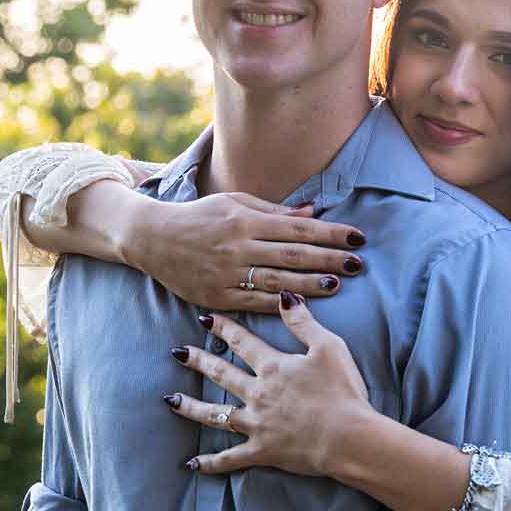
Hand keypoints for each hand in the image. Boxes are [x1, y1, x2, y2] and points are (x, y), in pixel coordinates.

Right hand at [125, 193, 365, 313]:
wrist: (152, 238)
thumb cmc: (200, 217)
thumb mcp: (235, 203)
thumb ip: (274, 211)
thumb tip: (313, 213)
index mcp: (245, 220)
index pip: (298, 228)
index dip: (331, 233)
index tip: (358, 237)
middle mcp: (238, 246)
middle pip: (293, 255)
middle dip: (328, 259)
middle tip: (357, 263)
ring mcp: (227, 273)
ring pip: (277, 281)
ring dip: (310, 285)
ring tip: (337, 284)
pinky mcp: (216, 296)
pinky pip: (254, 303)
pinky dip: (280, 305)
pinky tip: (302, 307)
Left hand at [167, 296, 372, 479]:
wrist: (348, 437)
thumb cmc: (342, 391)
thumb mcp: (329, 347)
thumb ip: (303, 323)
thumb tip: (284, 296)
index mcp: (273, 367)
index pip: (241, 342)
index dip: (222, 328)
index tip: (204, 319)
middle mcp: (258, 394)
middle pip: (222, 374)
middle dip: (198, 361)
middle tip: (178, 353)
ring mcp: (256, 424)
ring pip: (215, 415)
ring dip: (191, 407)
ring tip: (170, 401)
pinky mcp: (262, 451)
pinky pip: (230, 458)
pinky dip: (211, 463)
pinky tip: (191, 464)